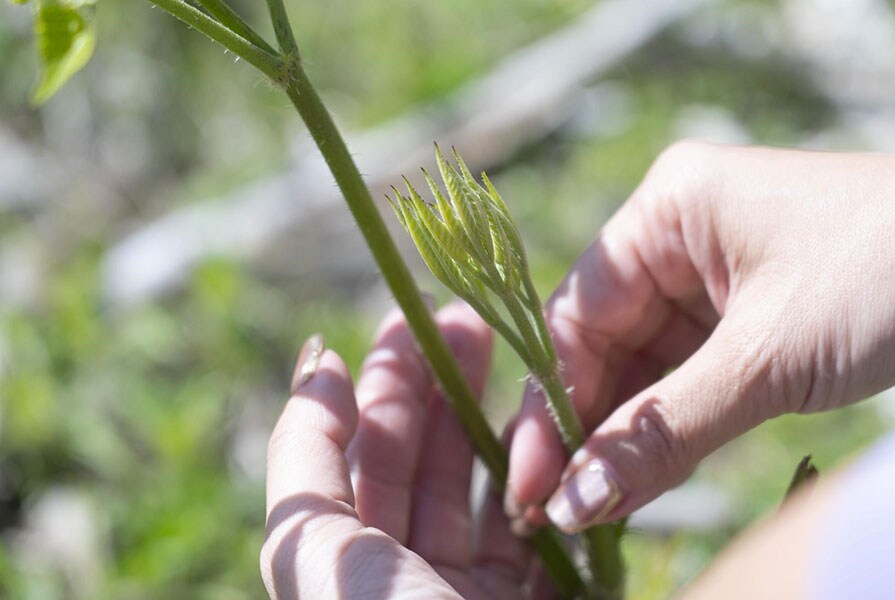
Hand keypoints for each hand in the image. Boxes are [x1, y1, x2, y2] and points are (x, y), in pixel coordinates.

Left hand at [261, 303, 547, 598]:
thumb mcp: (316, 542)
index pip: (368, 452)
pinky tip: (556, 440)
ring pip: (487, 496)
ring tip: (530, 370)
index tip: (416, 316)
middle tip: (473, 319)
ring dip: (508, 433)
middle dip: (449, 388)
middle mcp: (404, 575)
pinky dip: (549, 492)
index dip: (389, 381)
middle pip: (428, 465)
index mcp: (346, 563)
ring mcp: (466, 594)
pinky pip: (541, 539)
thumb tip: (322, 359)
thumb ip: (309, 450)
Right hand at [505, 141, 894, 532]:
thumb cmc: (890, 278)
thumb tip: (573, 502)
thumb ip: (663, 432)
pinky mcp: (743, 320)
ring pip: (641, 369)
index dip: (549, 401)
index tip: (531, 480)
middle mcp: (676, 239)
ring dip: (622, 438)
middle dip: (583, 428)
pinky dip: (668, 431)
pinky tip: (637, 484)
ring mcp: (710, 280)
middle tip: (553, 510)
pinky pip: (686, 380)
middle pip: (601, 344)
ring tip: (589, 511)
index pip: (577, 313)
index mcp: (667, 210)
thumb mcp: (767, 360)